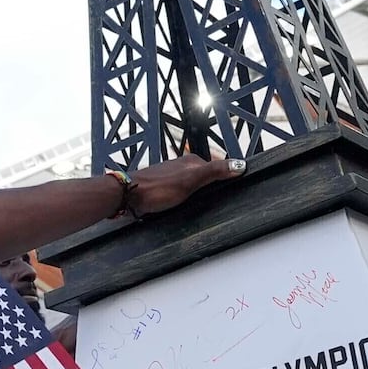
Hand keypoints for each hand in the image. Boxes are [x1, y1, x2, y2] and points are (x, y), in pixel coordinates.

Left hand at [125, 147, 241, 217]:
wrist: (128, 196)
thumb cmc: (156, 188)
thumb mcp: (191, 180)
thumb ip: (214, 171)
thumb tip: (240, 164)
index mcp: (192, 162)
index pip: (218, 168)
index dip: (227, 177)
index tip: (237, 186)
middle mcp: (182, 168)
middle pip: (206, 177)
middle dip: (214, 187)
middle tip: (222, 199)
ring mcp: (172, 178)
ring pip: (194, 186)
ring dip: (201, 194)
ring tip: (207, 204)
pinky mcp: (164, 189)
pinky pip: (182, 194)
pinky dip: (188, 199)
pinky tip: (187, 206)